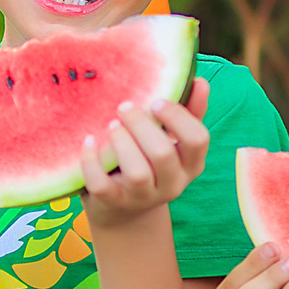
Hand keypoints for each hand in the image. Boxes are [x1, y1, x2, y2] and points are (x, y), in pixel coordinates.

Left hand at [80, 79, 209, 228]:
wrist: (124, 208)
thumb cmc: (150, 160)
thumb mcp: (173, 139)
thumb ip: (188, 112)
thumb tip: (199, 81)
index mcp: (191, 164)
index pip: (198, 140)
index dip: (178, 117)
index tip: (156, 101)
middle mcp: (172, 184)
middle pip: (163, 155)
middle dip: (142, 126)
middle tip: (125, 107)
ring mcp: (143, 198)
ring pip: (137, 174)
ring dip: (122, 143)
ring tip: (111, 125)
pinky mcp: (115, 203)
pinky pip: (102, 186)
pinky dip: (92, 162)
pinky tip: (89, 141)